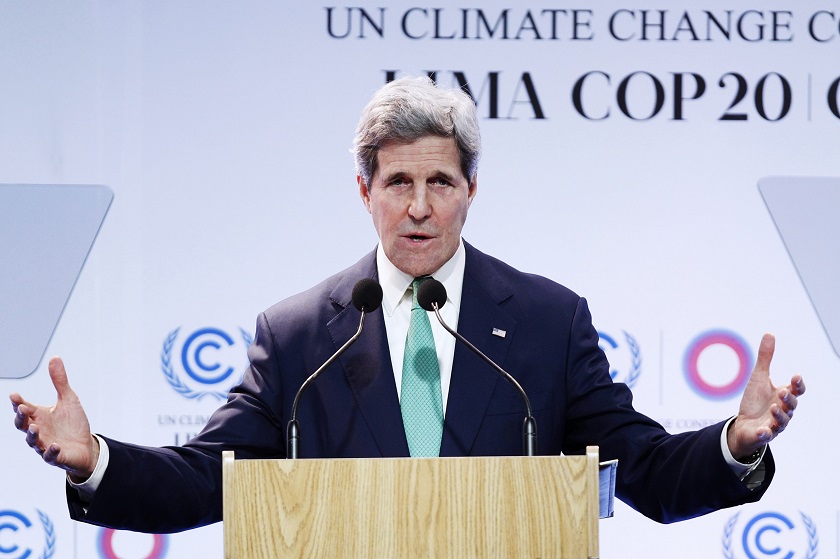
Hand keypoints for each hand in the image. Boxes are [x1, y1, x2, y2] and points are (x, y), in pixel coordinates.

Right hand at [10, 357, 99, 481]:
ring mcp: (45, 444)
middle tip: (22, 408)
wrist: (86, 446)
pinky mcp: (56, 456)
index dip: (18, 402)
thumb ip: (59, 381)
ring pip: (33, 441)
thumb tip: (55, 358)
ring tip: (35, 427)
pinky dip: (51, 451)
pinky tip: (55, 446)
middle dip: (20, 417)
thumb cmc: (73, 424)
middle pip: (23, 424)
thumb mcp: (68, 399)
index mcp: (40, 415)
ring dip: (32, 435)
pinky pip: (50, 456)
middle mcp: (39, 430)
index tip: (14, 396)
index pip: (24, 408)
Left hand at [727, 333, 804, 460]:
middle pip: (791, 406)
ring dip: (779, 415)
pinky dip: (765, 434)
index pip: (797, 390)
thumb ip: (765, 358)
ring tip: (773, 407)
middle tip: (782, 392)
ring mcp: (774, 424)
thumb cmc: (755, 401)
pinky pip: (766, 436)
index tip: (795, 376)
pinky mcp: (763, 435)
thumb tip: (769, 334)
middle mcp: (782, 411)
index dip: (798, 384)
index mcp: (783, 396)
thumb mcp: (759, 377)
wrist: (743, 424)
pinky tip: (763, 431)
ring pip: (781, 421)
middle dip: (788, 399)